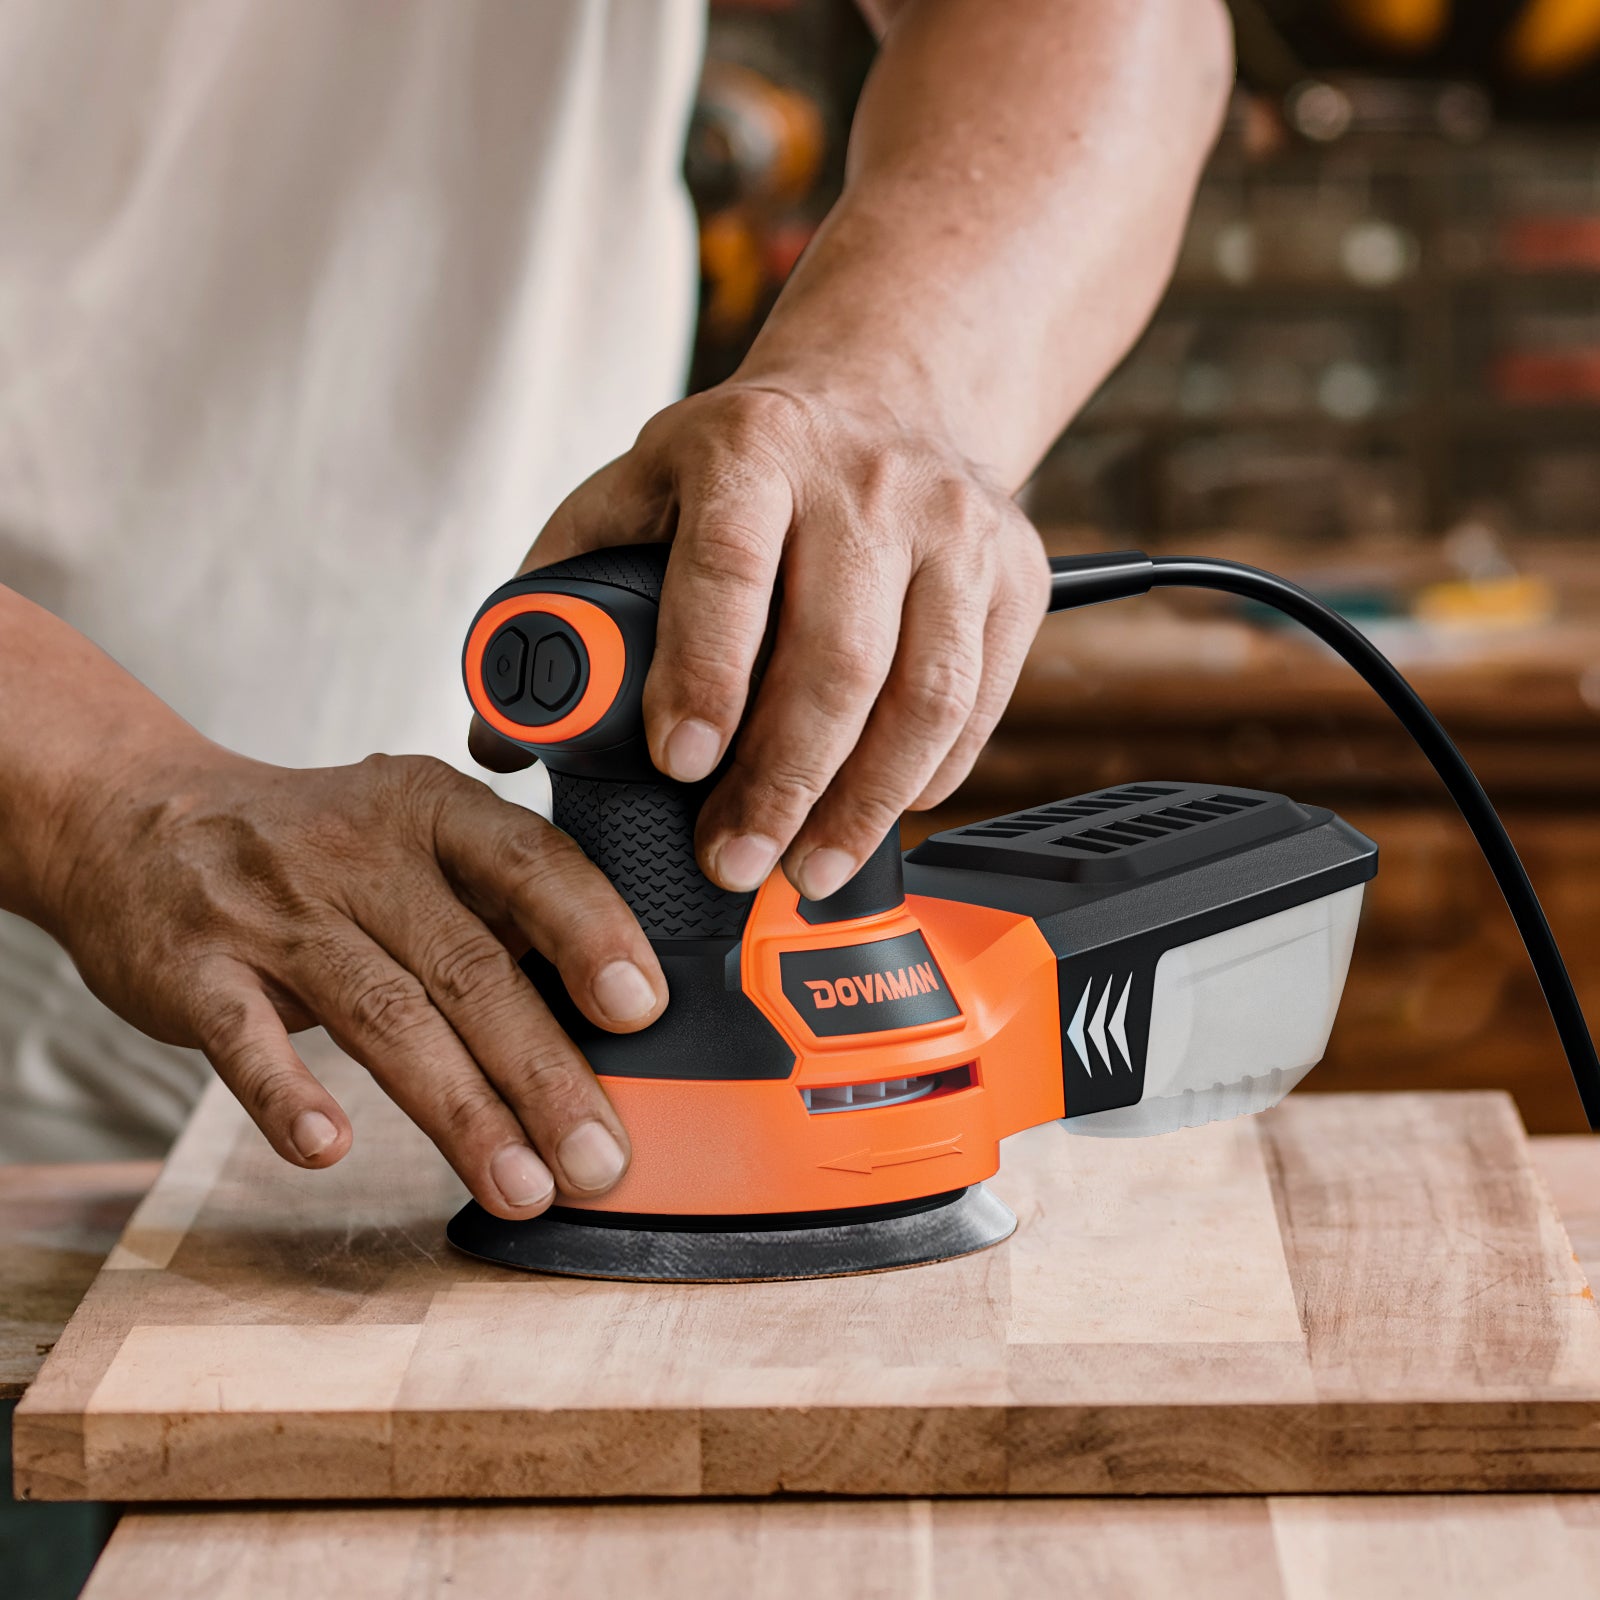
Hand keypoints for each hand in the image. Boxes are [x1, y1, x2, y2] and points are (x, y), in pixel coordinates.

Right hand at [38, 740, 666, 1218]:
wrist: (136, 816)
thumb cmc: (315, 846)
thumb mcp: (413, 835)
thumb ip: (500, 905)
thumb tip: (619, 1007)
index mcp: (431, 809)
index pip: (528, 862)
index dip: (591, 932)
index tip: (644, 1009)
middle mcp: (359, 851)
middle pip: (468, 966)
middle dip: (543, 1071)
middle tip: (601, 1156)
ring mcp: (271, 911)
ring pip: (381, 1016)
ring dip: (459, 1111)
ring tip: (523, 1186)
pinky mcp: (192, 970)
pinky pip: (242, 1039)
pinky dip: (285, 1094)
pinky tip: (327, 1148)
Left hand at [477, 379, 1049, 900]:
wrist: (888, 393)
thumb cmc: (747, 466)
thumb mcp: (638, 492)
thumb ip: (562, 599)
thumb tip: (504, 737)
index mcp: (751, 449)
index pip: (728, 568)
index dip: (705, 677)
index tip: (679, 766)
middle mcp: (867, 480)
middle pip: (839, 658)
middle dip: (783, 783)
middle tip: (737, 860)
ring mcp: (955, 527)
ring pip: (926, 695)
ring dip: (864, 804)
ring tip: (807, 869)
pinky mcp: (1016, 574)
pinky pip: (981, 703)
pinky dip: (929, 777)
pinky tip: (876, 812)